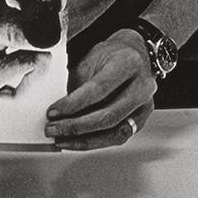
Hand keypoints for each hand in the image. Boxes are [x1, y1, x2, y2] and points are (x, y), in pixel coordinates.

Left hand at [44, 28, 155, 150]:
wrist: (133, 56)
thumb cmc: (111, 56)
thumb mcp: (90, 60)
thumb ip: (77, 86)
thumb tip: (58, 111)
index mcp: (128, 63)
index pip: (99, 89)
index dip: (74, 103)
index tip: (53, 111)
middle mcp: (142, 86)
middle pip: (109, 116)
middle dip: (76, 126)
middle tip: (53, 128)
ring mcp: (144, 106)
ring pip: (115, 133)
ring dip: (84, 140)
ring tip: (61, 138)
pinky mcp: (140, 121)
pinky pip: (117, 137)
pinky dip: (94, 142)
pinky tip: (76, 141)